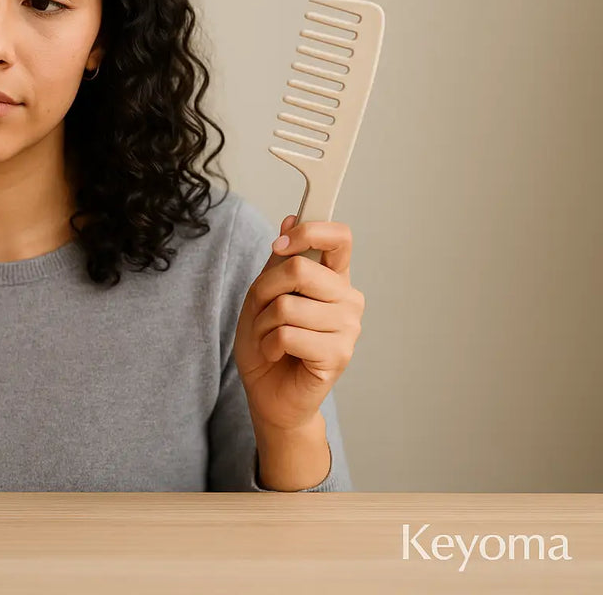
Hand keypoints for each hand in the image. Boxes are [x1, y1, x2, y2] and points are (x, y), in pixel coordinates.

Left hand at [233, 214, 364, 433]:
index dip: (308, 232)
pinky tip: (277, 355)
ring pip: (287, 306)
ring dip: (263, 324)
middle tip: (262, 311)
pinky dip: (269, 345)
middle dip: (265, 290)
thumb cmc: (268, 343)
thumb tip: (291, 219)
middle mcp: (348, 299)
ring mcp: (348, 327)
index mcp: (334, 278)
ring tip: (270, 338)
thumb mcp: (263, 295)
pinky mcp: (339, 354)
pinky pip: (288, 335)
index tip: (280, 246)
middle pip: (301, 269)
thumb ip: (279, 262)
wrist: (270, 393)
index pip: (340, 237)